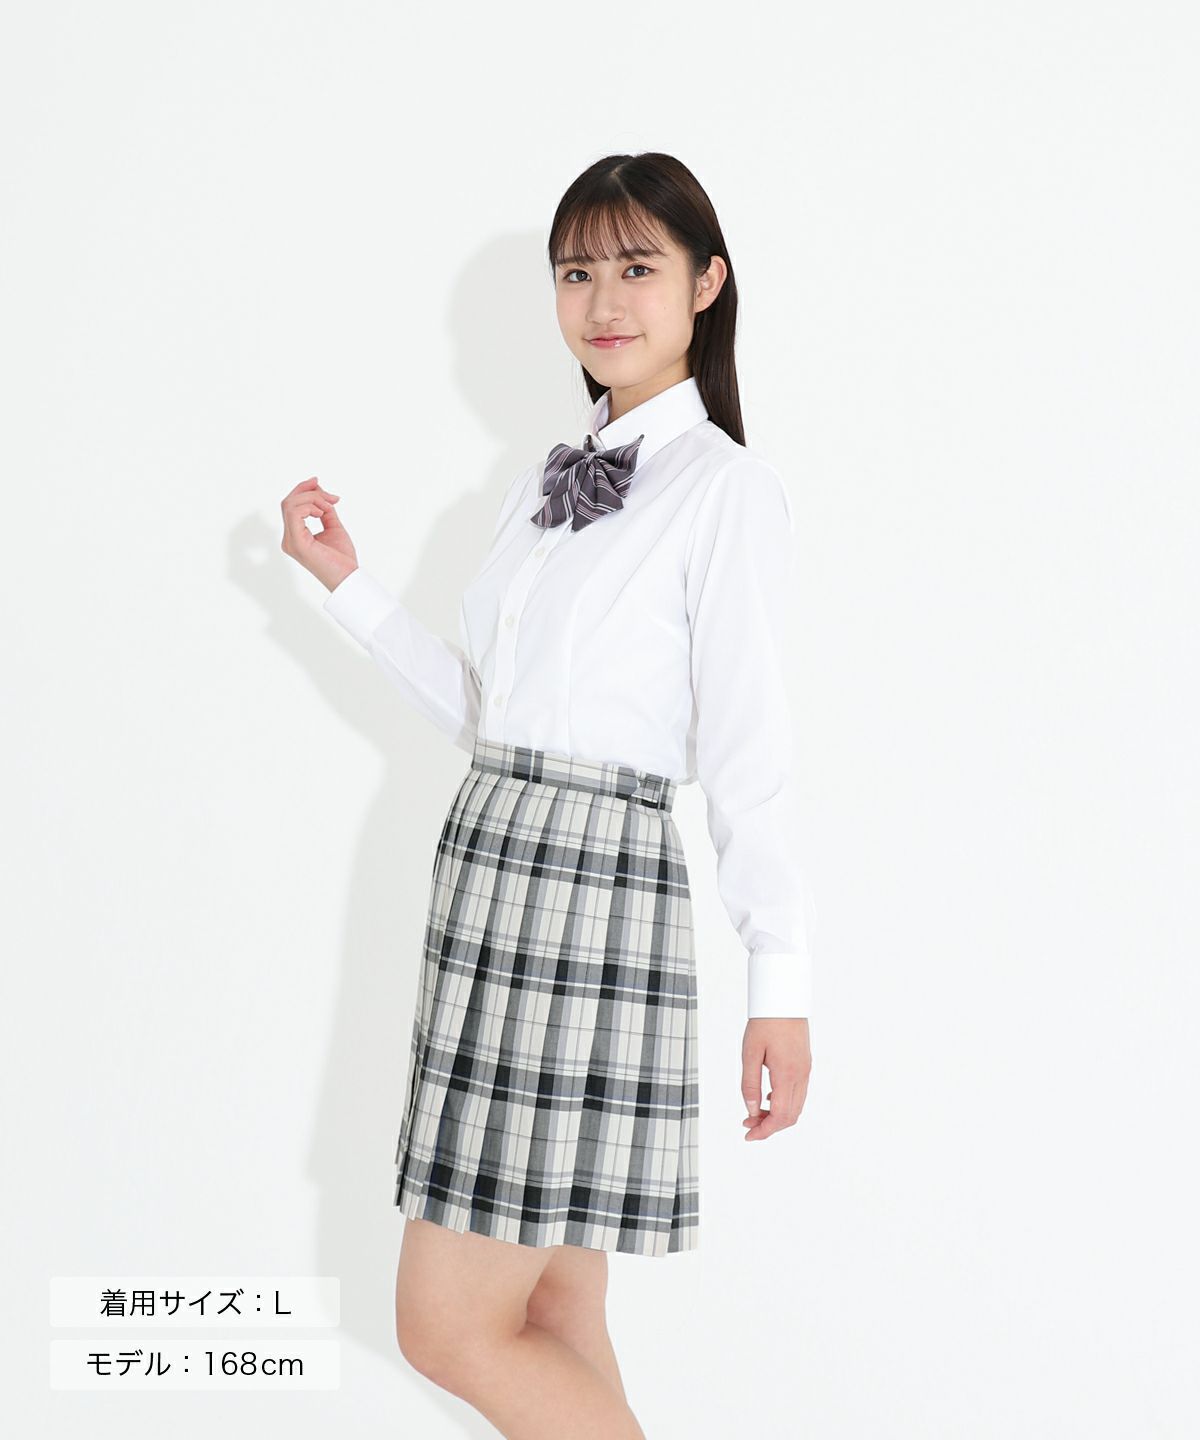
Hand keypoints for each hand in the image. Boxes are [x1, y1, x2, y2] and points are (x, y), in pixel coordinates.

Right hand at [280, 476, 358, 591]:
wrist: (349, 577)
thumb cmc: (342, 558)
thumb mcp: (334, 527)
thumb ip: (326, 511)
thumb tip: (321, 493)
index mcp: (296, 535)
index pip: (291, 505)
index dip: (303, 490)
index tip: (319, 482)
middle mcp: (289, 539)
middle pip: (288, 502)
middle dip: (308, 491)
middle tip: (330, 496)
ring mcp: (291, 541)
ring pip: (290, 505)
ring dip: (312, 499)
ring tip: (329, 507)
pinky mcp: (297, 543)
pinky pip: (294, 513)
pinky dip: (309, 506)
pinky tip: (322, 513)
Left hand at [741, 1018, 810, 1139]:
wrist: (783, 1000)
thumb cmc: (765, 1022)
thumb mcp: (750, 1053)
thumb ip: (750, 1084)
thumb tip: (751, 1110)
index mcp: (787, 1074)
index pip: (781, 1115)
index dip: (765, 1130)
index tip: (749, 1135)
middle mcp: (801, 1075)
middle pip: (790, 1116)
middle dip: (769, 1126)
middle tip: (748, 1125)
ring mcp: (805, 1070)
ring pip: (796, 1106)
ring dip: (776, 1115)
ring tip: (754, 1113)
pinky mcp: (805, 1064)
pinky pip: (797, 1093)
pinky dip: (783, 1103)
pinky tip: (767, 1099)